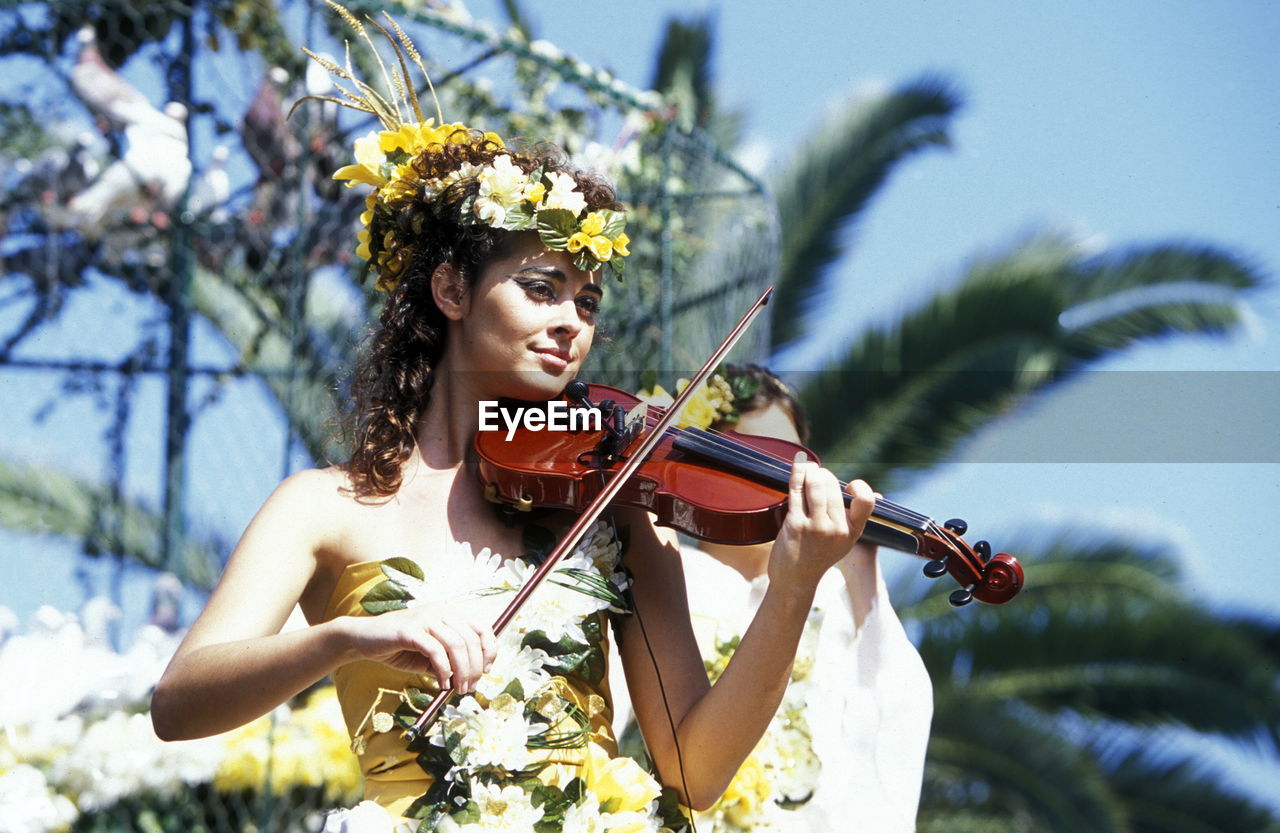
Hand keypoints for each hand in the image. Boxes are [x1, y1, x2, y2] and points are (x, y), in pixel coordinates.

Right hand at [343, 602, 496, 691]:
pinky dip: (443, 670)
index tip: (487, 671)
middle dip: (475, 667)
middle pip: (471, 639)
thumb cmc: (400, 647)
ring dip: (462, 671)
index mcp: (450, 613)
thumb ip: (450, 661)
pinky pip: (435, 650)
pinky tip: (442, 683)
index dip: (489, 650)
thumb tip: (471, 678)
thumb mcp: (431, 655)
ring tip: (458, 689)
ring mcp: (426, 617)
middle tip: (470, 688)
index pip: (481, 627)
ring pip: (457, 644)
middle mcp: (441, 611)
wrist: (364, 639)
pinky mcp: (410, 629)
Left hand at [768, 452, 875, 591]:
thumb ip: (854, 519)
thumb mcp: (844, 541)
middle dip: (824, 475)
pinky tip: (798, 467)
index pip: (866, 500)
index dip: (859, 487)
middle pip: (833, 488)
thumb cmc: (819, 556)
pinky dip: (797, 475)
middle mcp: (837, 529)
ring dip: (810, 471)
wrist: (796, 581)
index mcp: (853, 531)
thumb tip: (876, 494)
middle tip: (817, 474)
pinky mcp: (795, 525)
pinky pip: (796, 491)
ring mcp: (816, 527)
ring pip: (815, 486)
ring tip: (808, 469)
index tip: (848, 486)